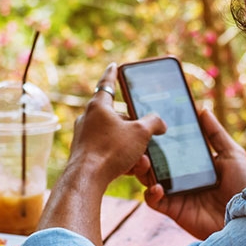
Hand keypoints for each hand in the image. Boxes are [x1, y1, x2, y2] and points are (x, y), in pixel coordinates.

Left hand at [66, 64, 166, 191]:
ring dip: (131, 149)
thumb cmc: (110, 150)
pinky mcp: (85, 154)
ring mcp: (84, 136)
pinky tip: (129, 170)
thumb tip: (160, 123)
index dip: (114, 74)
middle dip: (135, 130)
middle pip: (117, 117)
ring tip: (140, 162)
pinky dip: (121, 159)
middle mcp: (88, 118)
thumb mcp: (140, 133)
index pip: (107, 83)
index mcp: (98, 106)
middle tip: (147, 139)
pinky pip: (108, 152)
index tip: (114, 66)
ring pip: (115, 138)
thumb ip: (153, 122)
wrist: (87, 179)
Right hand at [130, 106, 245, 239]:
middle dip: (145, 152)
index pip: (172, 148)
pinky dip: (150, 192)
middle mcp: (182, 177)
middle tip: (140, 142)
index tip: (150, 124)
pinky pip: (153, 200)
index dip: (159, 138)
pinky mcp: (173, 209)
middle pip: (156, 162)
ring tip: (143, 160)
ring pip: (149, 178)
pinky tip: (157, 186)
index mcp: (194, 163)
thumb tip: (202, 110)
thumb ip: (216, 134)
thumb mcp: (233, 154)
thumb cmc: (243, 185)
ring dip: (143, 169)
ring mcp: (176, 193)